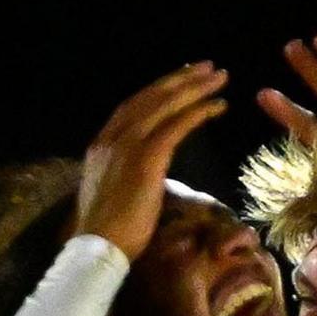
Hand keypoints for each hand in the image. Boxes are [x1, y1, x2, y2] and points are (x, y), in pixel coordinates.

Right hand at [75, 63, 229, 259]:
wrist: (97, 248)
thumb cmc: (109, 232)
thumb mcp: (115, 192)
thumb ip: (128, 172)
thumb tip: (147, 172)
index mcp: (102, 144)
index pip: (133, 106)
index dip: (159, 91)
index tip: (180, 79)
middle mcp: (112, 138)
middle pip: (151, 98)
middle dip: (180, 80)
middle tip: (207, 67)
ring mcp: (127, 146)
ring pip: (165, 106)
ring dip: (194, 88)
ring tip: (219, 77)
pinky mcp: (145, 159)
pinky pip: (176, 127)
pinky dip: (198, 112)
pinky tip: (219, 105)